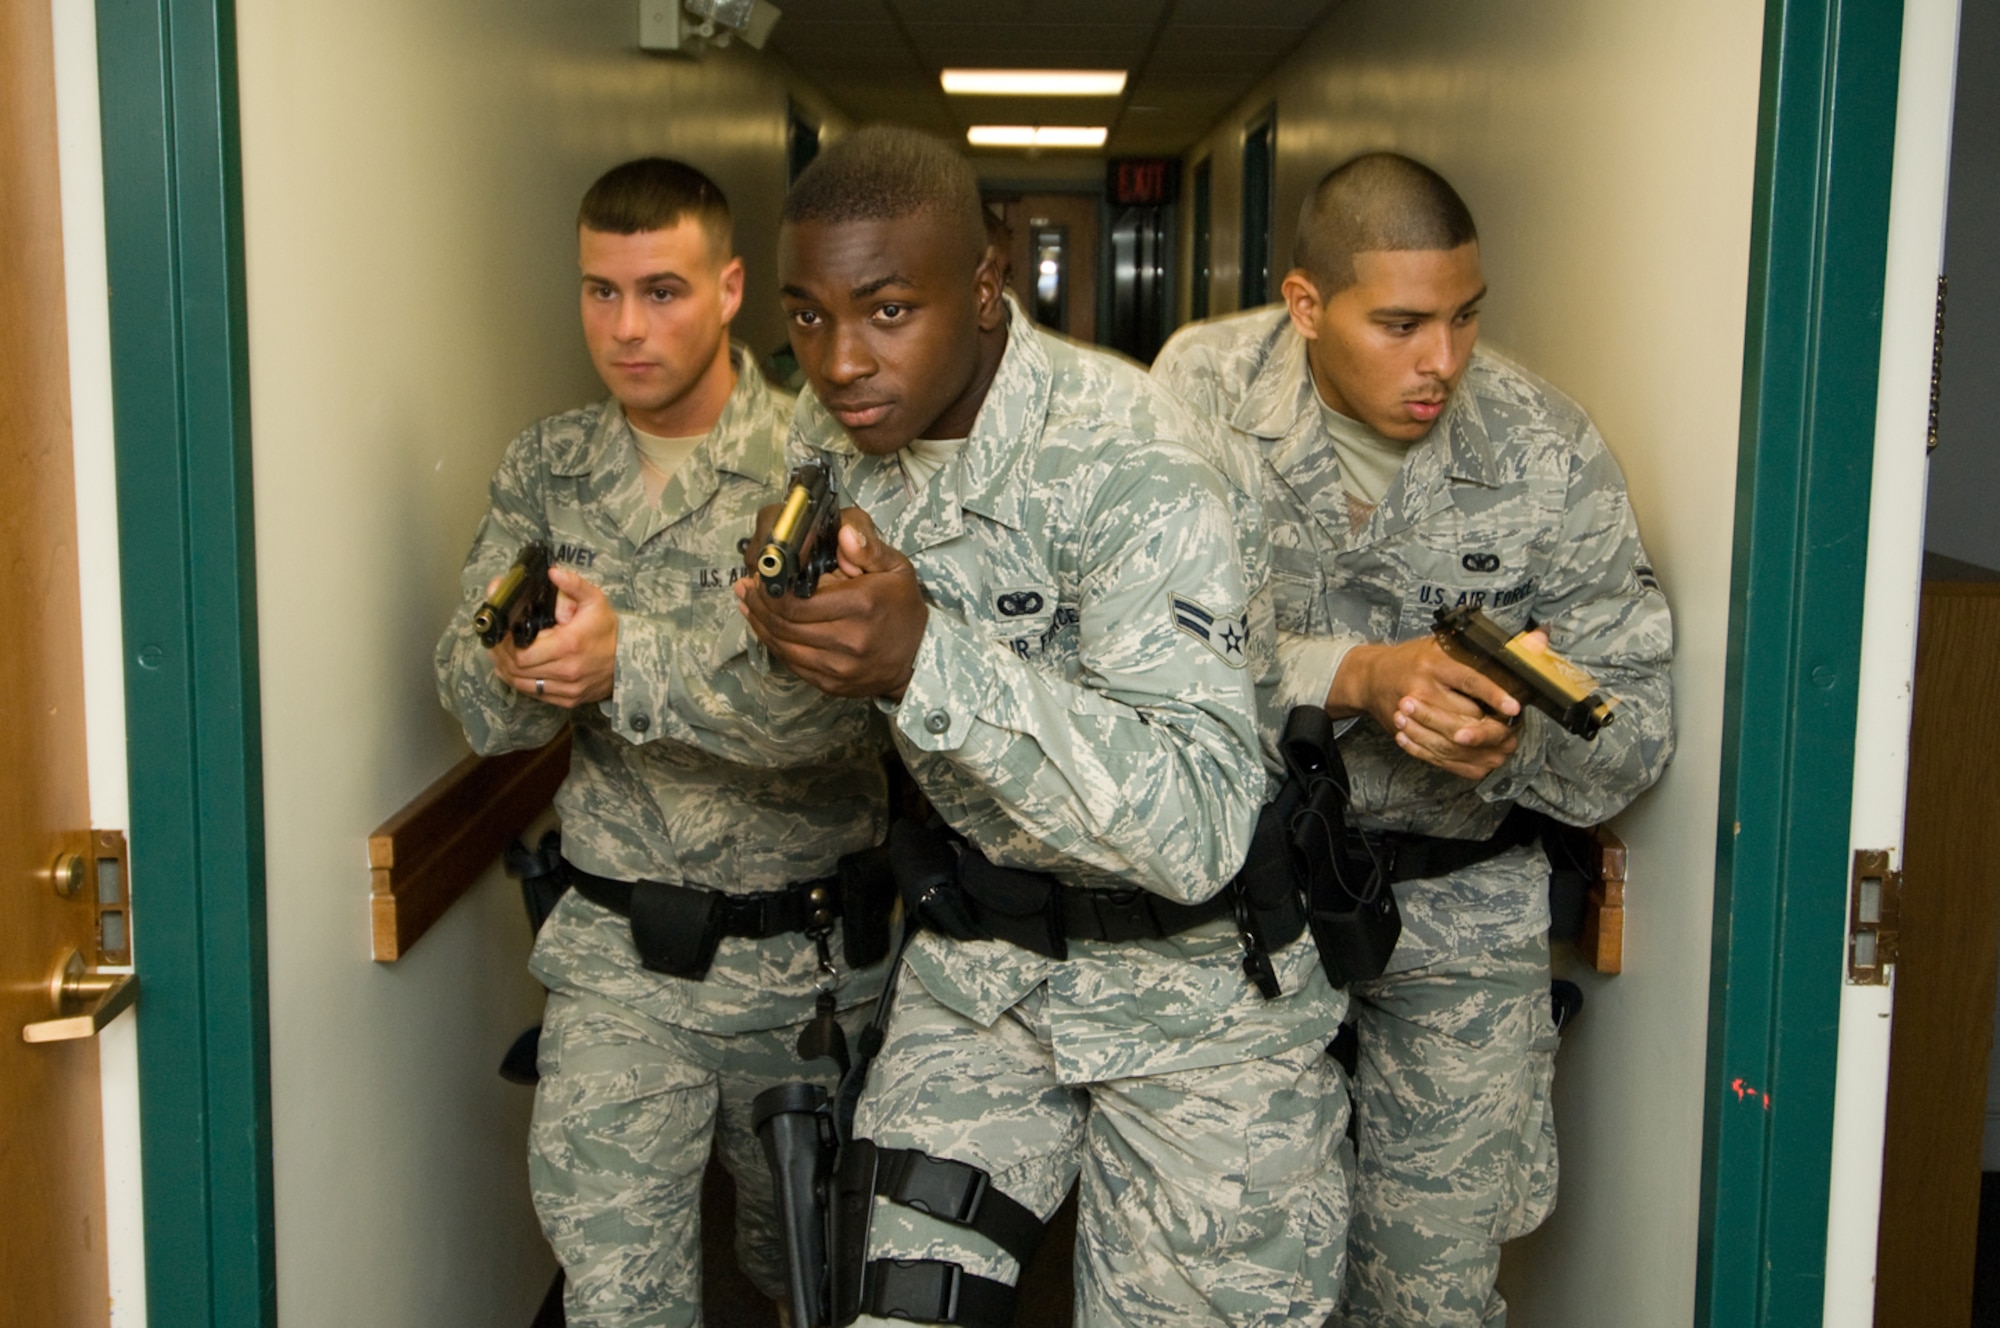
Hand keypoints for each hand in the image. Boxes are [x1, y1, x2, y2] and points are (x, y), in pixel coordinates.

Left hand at [487, 565, 617, 707]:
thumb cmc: (608, 630)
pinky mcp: (567, 699)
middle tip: (494, 641)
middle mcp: (566, 671)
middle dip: (499, 655)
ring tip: (500, 654)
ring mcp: (567, 689)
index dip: (503, 644)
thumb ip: (573, 585)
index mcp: (569, 645)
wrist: (630, 660)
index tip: (498, 632)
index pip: (521, 653)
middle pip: (516, 669)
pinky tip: (513, 669)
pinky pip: (534, 694)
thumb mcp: (595, 601)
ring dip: (505, 670)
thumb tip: (552, 572)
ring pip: (521, 684)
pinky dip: (519, 682)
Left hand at [735, 507, 927, 698]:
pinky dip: (774, 643)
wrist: (918, 657)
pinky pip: (792, 663)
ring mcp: (838, 667)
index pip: (797, 603)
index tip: (760, 576)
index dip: (770, 591)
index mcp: (861, 606)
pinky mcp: (831, 684)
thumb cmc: (902, 608)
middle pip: (784, 625)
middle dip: (759, 604)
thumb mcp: (896, 569)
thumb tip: (842, 532)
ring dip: (759, 624)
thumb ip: (868, 548)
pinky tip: (765, 627)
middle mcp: (848, 640)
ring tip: (748, 603)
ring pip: (782, 646)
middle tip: (747, 587)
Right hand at [1328, 633, 1537, 779]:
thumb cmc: (1415, 659)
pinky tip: (1478, 755)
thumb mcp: (1449, 643)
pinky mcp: (1405, 733)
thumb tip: (1541, 638)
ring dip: (1481, 747)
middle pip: (1464, 717)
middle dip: (1492, 728)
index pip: (1469, 681)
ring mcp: (1411, 715)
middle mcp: (1421, 688)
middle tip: (1511, 729)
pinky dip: (1462, 760)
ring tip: (1501, 745)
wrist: (1370, 678)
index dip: (1493, 695)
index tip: (1514, 708)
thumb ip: (1495, 645)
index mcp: (1435, 663)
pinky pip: (1438, 756)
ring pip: (1453, 741)